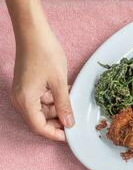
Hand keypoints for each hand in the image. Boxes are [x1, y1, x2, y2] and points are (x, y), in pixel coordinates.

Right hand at [11, 26, 73, 141]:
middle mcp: (21, 99)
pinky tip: (67, 91)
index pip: (39, 127)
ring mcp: (23, 92)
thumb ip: (64, 105)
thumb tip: (68, 124)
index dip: (55, 133)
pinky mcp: (28, 85)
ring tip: (72, 100)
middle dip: (58, 120)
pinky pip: (41, 98)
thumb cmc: (45, 54)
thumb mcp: (59, 82)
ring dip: (58, 108)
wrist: (34, 32)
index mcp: (26, 101)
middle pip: (40, 119)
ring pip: (42, 109)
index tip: (70, 136)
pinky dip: (54, 98)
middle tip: (75, 118)